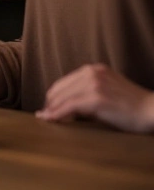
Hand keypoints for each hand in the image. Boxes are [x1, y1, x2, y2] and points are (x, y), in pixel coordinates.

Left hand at [37, 64, 153, 132]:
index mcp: (93, 69)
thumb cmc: (131, 106)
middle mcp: (92, 73)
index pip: (64, 82)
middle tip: (45, 116)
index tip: (48, 107)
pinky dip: (56, 114)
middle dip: (50, 103)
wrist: (152, 110)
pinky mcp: (96, 98)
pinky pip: (69, 106)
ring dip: (51, 110)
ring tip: (46, 119)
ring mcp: (94, 84)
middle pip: (59, 89)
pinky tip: (50, 120)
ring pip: (62, 98)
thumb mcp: (106, 90)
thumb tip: (61, 106)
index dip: (53, 96)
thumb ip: (86, 92)